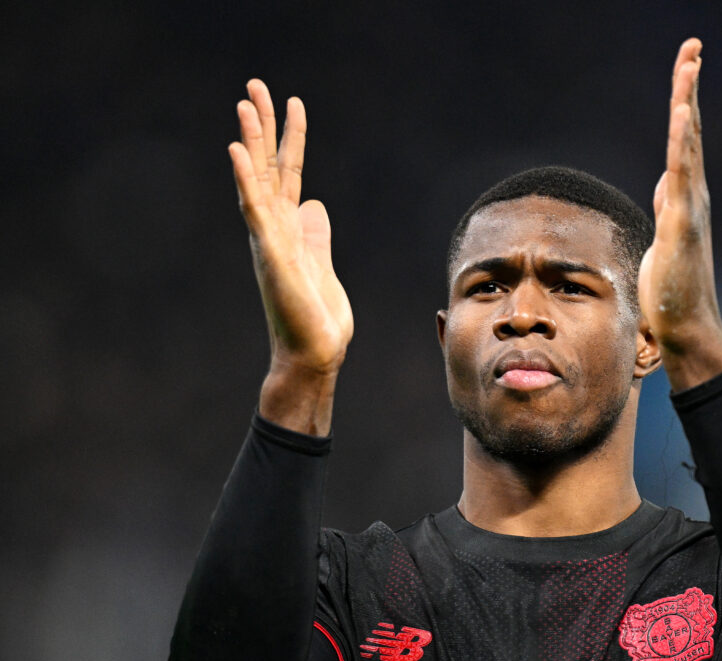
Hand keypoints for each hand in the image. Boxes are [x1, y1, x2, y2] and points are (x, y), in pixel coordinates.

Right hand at [229, 80, 352, 432]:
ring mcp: (270, 242)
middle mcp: (273, 230)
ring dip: (251, 143)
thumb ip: (316, 235)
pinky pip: (256, 212)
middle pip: (268, 168)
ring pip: (258, 182)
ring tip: (245, 104)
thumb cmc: (317, 317)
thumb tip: (313, 205)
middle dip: (263, 127)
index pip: (287, 174)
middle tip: (255, 85)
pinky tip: (239, 153)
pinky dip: (247, 182)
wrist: (315, 354)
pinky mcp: (272, 257)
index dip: (289, 139)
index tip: (290, 104)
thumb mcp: (321, 265)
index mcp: (287, 230)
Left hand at [639, 38, 721, 390]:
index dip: (683, 102)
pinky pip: (681, 174)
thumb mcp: (664, 236)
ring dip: (686, 102)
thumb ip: (668, 206)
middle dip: (688, 86)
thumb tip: (667, 185)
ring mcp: (690, 207)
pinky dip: (682, 141)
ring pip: (687, 144)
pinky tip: (682, 114)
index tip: (685, 65)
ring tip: (689, 65)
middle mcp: (693, 194)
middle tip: (692, 46)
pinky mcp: (682, 223)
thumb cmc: (673, 289)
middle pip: (688, 129)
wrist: (685, 326)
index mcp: (684, 195)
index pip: (682, 139)